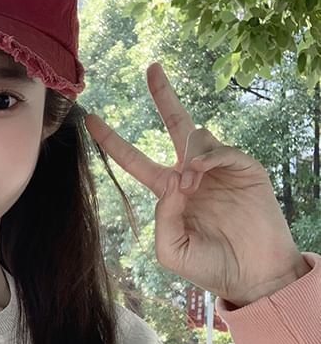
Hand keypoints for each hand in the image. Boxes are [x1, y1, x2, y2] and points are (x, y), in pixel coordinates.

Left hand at [84, 63, 308, 306]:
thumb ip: (161, 218)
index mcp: (169, 191)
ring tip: (192, 186)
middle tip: (151, 67)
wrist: (252, 276)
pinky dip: (208, 157)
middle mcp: (192, 173)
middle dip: (163, 95)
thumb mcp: (170, 249)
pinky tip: (200, 173)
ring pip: (196, 137)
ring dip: (187, 158)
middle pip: (174, 124)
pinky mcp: (245, 168)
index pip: (136, 160)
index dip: (113, 141)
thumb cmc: (209, 266)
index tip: (91, 119)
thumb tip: (174, 180)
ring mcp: (219, 168)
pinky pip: (221, 149)